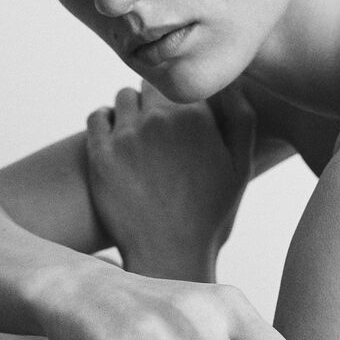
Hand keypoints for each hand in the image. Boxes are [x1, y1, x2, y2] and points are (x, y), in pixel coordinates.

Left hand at [85, 82, 255, 268]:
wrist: (170, 257)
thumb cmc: (210, 216)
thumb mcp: (240, 168)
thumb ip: (241, 119)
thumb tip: (230, 82)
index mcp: (197, 118)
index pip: (184, 83)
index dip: (184, 99)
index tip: (184, 119)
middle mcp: (160, 119)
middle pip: (152, 86)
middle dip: (158, 103)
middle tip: (161, 131)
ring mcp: (127, 135)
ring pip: (124, 97)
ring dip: (132, 112)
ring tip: (140, 139)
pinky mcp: (99, 153)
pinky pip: (97, 116)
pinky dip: (106, 123)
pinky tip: (117, 143)